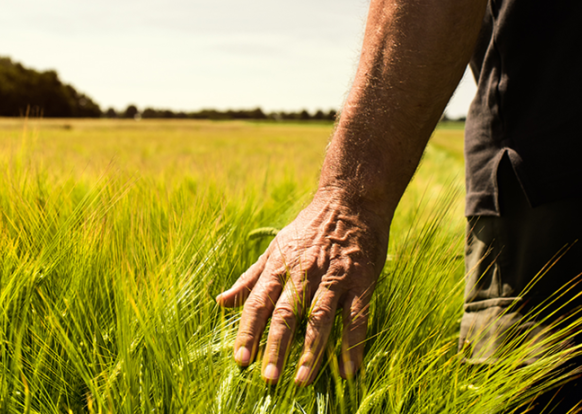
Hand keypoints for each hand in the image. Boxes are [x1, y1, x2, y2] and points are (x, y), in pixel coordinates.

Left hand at [215, 189, 389, 384]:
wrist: (350, 201)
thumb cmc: (309, 228)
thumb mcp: (275, 248)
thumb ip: (250, 278)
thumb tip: (221, 301)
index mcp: (280, 267)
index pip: (258, 303)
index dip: (248, 332)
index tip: (240, 360)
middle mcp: (304, 274)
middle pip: (287, 314)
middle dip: (276, 347)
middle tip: (268, 378)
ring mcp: (334, 278)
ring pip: (320, 319)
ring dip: (311, 351)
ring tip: (302, 380)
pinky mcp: (361, 281)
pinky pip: (356, 317)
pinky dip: (353, 344)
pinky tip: (350, 370)